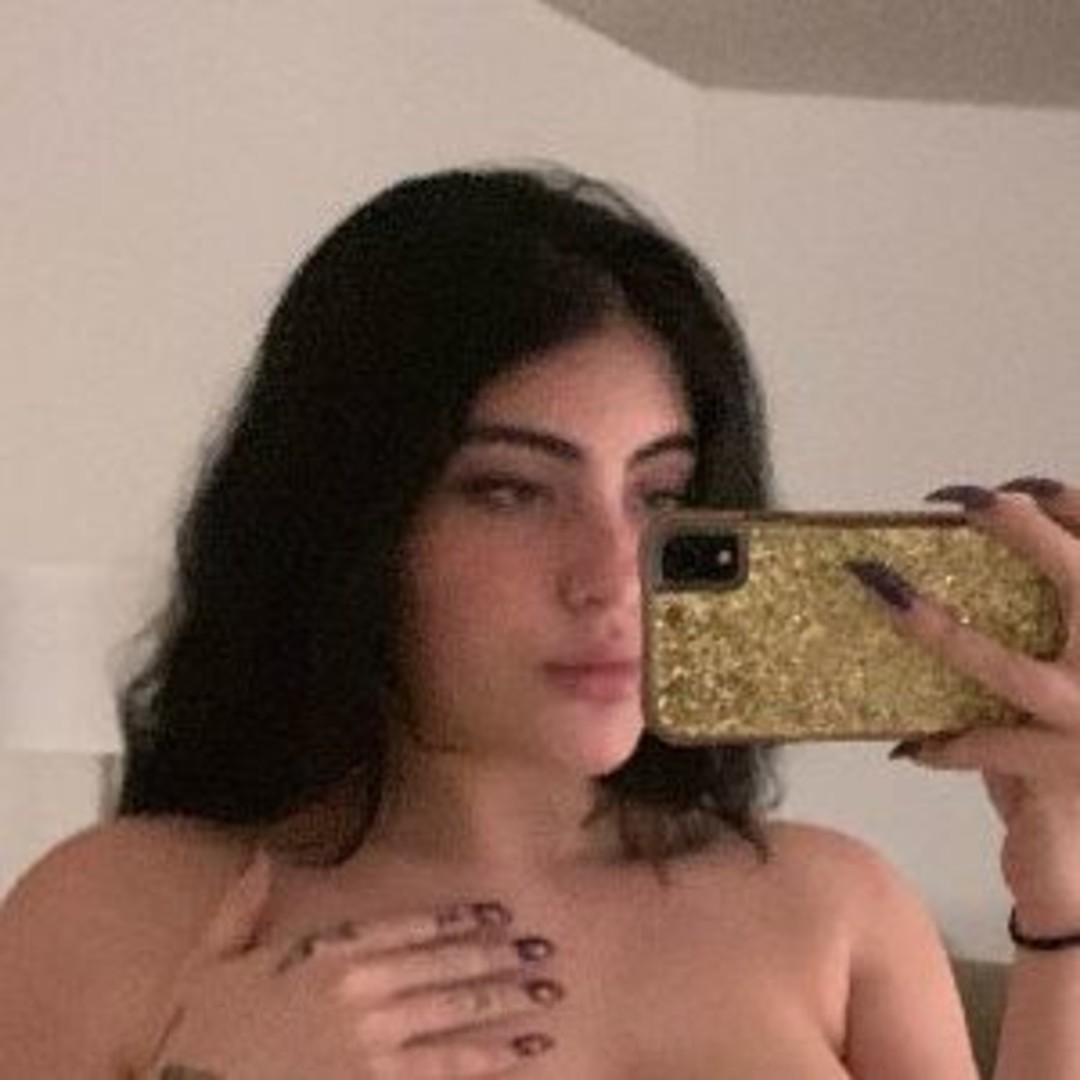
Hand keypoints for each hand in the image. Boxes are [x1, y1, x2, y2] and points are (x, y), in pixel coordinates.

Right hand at [137, 850, 561, 1077]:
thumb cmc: (199, 1032)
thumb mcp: (210, 957)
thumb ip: (243, 903)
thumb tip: (263, 855)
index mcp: (327, 955)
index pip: (406, 929)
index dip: (456, 921)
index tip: (497, 914)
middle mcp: (358, 994)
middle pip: (444, 971)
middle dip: (498, 961)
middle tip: (544, 953)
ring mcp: (370, 1046)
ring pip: (453, 1019)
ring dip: (505, 1007)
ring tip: (547, 999)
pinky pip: (439, 1073)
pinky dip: (482, 1063)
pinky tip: (518, 1055)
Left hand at [849, 477, 1079, 936]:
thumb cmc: (1072, 759)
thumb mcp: (1067, 684)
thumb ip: (1039, 635)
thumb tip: (962, 569)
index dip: (1065, 507)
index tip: (1010, 488)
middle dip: (1025, 532)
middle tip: (965, 500)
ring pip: (1009, 667)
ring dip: (940, 630)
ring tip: (883, 592)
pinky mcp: (1062, 774)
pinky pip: (988, 748)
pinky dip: (945, 744)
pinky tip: (911, 746)